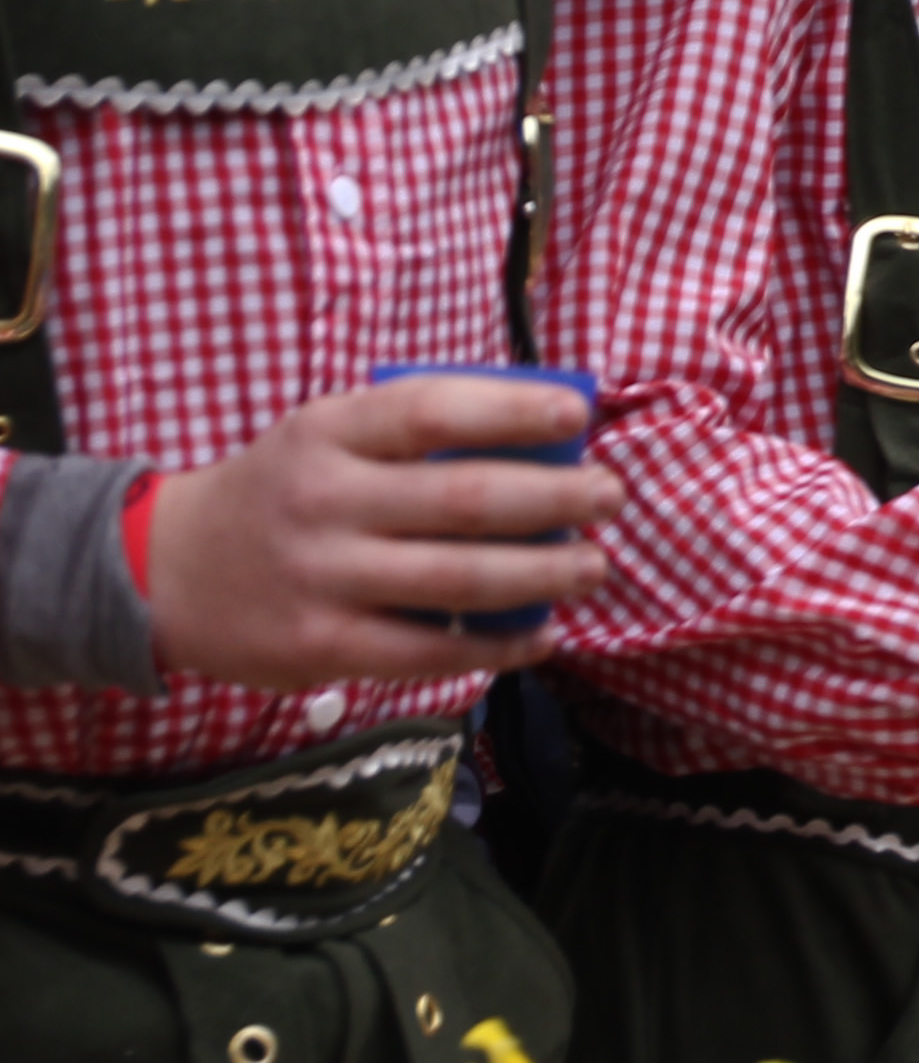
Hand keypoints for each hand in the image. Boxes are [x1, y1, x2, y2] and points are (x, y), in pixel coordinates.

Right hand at [142, 377, 619, 689]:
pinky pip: (431, 653)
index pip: (431, 410)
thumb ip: (411, 434)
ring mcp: (323, 577)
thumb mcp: (325, 436)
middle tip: (610, 496)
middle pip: (464, 500)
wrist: (164, 570)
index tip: (578, 412)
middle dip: (556, 498)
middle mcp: (324, 501)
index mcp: (327, 433)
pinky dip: (499, 647)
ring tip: (593, 564)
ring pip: (460, 581)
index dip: (513, 409)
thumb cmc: (282, 492)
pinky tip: (542, 636)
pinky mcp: (322, 645)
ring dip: (545, 575)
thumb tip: (544, 438)